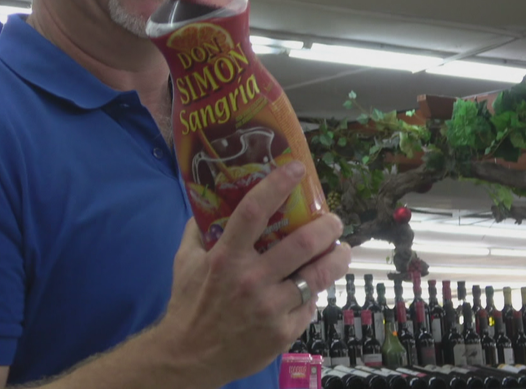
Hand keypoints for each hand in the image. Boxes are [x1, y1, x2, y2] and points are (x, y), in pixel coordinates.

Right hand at [157, 162, 350, 388]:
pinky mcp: (283, 332)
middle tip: (333, 221)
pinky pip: (308, 305)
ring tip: (342, 250)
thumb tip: (209, 201)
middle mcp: (251, 279)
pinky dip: (312, 294)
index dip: (278, 185)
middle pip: (303, 243)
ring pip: (318, 276)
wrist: (188, 357)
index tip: (297, 169)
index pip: (255, 211)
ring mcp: (271, 307)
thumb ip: (198, 230)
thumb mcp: (184, 261)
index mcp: (226, 257)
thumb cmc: (188, 305)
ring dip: (337, 258)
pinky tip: (311, 288)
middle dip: (327, 227)